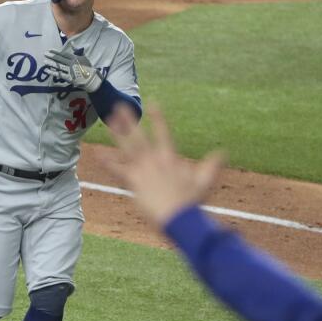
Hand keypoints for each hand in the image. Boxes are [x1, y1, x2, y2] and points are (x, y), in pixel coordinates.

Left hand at [46, 49, 102, 92]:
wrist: (92, 79)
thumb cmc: (88, 68)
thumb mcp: (83, 57)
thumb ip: (77, 51)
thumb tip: (72, 44)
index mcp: (75, 58)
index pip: (63, 54)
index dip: (56, 52)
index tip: (50, 50)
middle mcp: (72, 63)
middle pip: (60, 59)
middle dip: (52, 56)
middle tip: (45, 54)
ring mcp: (70, 71)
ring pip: (58, 66)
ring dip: (51, 63)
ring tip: (45, 61)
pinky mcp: (69, 78)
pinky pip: (59, 74)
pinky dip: (53, 72)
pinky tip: (47, 70)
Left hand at [102, 104, 224, 227]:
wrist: (180, 218)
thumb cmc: (191, 203)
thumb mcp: (204, 181)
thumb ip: (211, 165)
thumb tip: (223, 153)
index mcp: (170, 158)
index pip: (163, 132)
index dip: (158, 117)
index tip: (153, 102)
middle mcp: (155, 160)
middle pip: (140, 136)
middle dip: (129, 120)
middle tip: (119, 106)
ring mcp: (144, 170)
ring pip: (128, 148)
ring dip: (117, 134)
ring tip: (108, 122)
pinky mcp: (135, 182)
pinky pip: (118, 171)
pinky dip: (108, 163)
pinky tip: (98, 154)